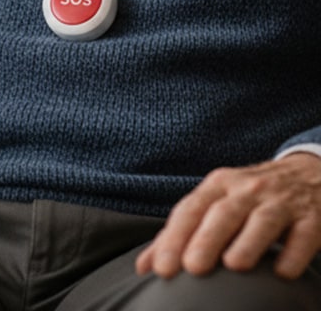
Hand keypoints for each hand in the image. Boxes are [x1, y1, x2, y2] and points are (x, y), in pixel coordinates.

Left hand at [136, 153, 320, 279]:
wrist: (308, 174)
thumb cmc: (250, 196)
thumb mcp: (217, 202)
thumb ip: (183, 233)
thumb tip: (144, 265)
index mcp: (218, 185)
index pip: (190, 210)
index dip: (174, 237)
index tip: (161, 268)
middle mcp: (246, 189)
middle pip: (222, 213)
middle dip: (205, 240)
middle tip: (192, 268)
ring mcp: (280, 201)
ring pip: (261, 220)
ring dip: (247, 243)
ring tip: (233, 265)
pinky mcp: (312, 218)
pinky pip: (303, 235)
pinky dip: (293, 254)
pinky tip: (283, 272)